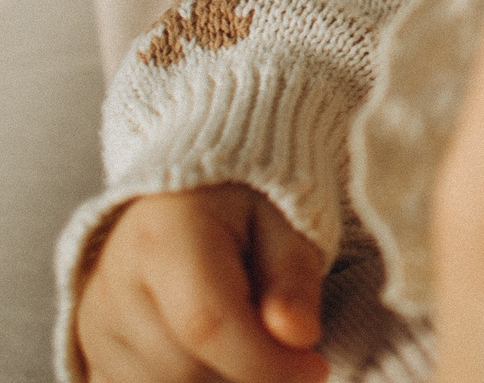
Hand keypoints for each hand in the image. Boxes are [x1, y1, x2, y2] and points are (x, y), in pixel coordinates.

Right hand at [73, 185, 327, 382]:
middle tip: (289, 354)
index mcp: (165, 237)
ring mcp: (95, 322)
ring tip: (250, 345)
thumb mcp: (286, 221)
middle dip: (249, 376)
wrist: (183, 196)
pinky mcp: (90, 351)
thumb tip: (299, 336)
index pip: (209, 325)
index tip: (316, 369)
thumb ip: (294, 277)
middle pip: (183, 371)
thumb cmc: (244, 206)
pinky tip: (217, 362)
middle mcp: (115, 283)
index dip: (267, 363)